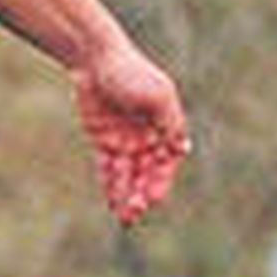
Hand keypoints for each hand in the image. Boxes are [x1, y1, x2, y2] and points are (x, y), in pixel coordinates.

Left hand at [71, 41, 190, 224]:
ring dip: (128, 195)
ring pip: (129, 175)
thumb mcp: (155, 95)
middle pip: (147, 173)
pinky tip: (113, 203)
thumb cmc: (130, 72)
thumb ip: (170, 121)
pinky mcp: (105, 140)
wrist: (94, 58)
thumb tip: (182, 149)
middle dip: (143, 194)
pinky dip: (111, 185)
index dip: (160, 181)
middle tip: (135, 212)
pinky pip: (109, 168)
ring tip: (126, 218)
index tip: (152, 198)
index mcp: (165, 127)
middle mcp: (148, 137)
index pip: (167, 162)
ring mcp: (126, 140)